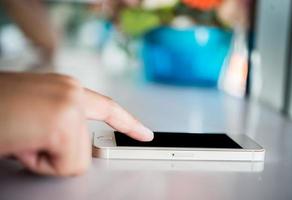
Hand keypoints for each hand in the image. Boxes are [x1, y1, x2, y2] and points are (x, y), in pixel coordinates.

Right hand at [0, 72, 152, 175]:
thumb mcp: (36, 112)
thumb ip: (61, 122)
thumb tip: (74, 142)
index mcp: (67, 90)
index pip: (108, 108)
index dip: (128, 123)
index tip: (145, 134)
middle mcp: (73, 93)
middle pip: (85, 147)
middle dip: (56, 153)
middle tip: (28, 138)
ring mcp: (71, 106)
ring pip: (76, 159)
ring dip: (44, 158)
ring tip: (21, 138)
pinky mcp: (63, 123)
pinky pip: (65, 165)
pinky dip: (39, 164)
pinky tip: (21, 144)